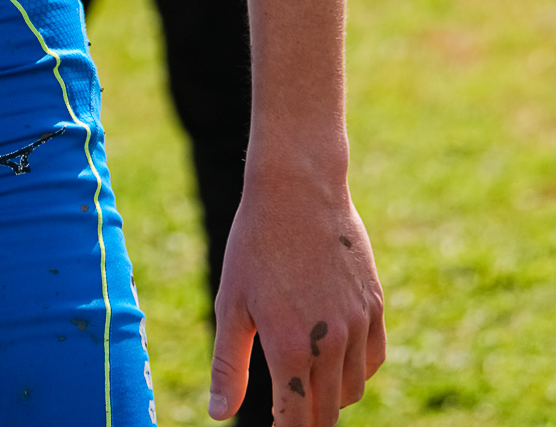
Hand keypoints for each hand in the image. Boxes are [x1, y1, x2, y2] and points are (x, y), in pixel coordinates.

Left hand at [210, 164, 385, 422]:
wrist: (298, 189)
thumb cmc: (255, 244)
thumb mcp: (231, 304)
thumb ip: (228, 365)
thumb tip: (220, 414)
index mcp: (289, 348)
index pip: (296, 420)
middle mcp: (329, 344)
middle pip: (327, 413)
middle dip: (309, 422)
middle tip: (292, 417)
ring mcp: (357, 325)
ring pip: (353, 390)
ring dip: (333, 399)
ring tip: (309, 388)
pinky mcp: (374, 307)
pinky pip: (373, 360)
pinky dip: (357, 372)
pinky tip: (336, 362)